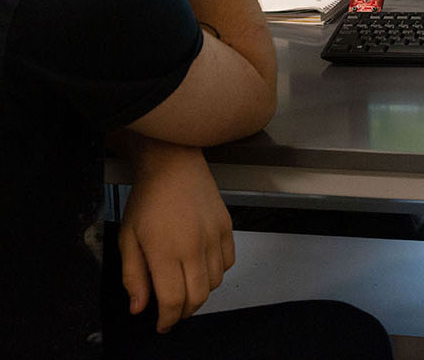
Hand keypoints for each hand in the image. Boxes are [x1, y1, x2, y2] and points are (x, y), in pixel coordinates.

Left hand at [118, 139, 234, 333]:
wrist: (173, 164)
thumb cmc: (148, 198)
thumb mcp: (128, 238)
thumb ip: (133, 276)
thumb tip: (139, 307)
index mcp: (165, 252)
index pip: (173, 301)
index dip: (167, 320)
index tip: (162, 324)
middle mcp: (194, 246)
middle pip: (198, 297)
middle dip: (184, 311)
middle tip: (173, 310)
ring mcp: (213, 235)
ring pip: (215, 282)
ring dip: (201, 292)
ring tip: (186, 286)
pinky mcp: (226, 225)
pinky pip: (229, 261)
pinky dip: (218, 272)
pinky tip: (203, 266)